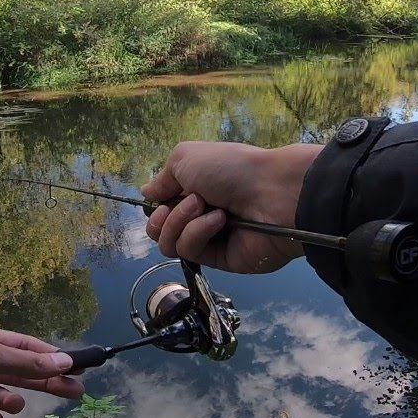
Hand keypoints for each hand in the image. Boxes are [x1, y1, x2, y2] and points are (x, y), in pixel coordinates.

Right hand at [142, 141, 321, 273]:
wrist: (272, 192)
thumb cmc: (231, 168)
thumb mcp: (186, 157)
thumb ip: (162, 178)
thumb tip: (146, 193)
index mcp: (194, 190)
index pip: (160, 207)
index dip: (155, 205)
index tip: (162, 197)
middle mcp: (199, 216)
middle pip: (158, 230)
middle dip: (164, 216)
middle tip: (189, 202)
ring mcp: (210, 239)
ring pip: (169, 243)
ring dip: (181, 222)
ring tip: (205, 207)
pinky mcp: (220, 260)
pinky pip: (190, 252)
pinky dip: (198, 233)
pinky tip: (219, 220)